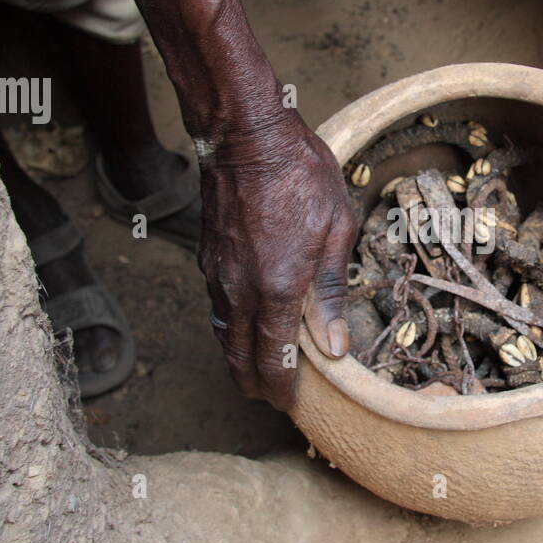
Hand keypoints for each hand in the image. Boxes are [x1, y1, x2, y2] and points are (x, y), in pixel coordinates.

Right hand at [196, 114, 357, 409]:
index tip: (289, 406)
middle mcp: (240, 289)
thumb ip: (332, 291)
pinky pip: (216, 305)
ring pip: (222, 333)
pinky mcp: (207, 257)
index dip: (281, 388)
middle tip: (270, 397)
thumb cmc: (300, 175)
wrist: (246, 136)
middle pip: (239, 356)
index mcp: (277, 287)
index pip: (274, 358)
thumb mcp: (335, 229)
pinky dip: (229, 326)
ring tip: (256, 370)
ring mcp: (218, 273)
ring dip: (238, 357)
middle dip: (254, 383)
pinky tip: (243, 324)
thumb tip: (334, 345)